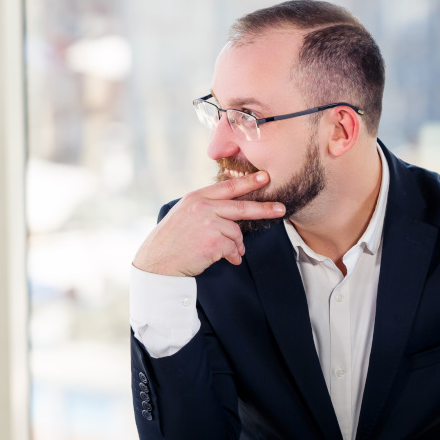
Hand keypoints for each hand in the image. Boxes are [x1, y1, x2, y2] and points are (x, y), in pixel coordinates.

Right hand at [132, 171, 284, 276]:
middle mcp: (203, 207)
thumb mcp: (185, 214)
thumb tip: (233, 212)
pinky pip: (234, 249)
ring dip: (237, 245)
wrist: (158, 262)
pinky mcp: (213, 243)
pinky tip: (227, 260)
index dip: (248, 182)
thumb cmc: (173, 240)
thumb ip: (207, 207)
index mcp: (197, 198)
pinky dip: (234, 256)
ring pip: (237, 233)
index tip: (265, 177)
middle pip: (241, 207)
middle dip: (264, 208)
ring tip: (229, 253)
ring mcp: (208, 225)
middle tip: (281, 209)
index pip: (227, 187)